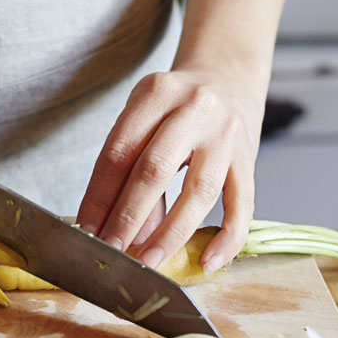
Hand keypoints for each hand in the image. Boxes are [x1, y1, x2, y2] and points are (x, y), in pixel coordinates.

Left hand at [75, 68, 263, 274]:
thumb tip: (122, 230)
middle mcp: (193, 108)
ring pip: (198, 191)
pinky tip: (208, 262)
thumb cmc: (172, 106)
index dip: (99, 196)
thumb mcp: (144, 118)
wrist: (227, 76)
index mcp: (155, 93)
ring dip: (169, 233)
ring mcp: (226, 133)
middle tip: (111, 251)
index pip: (119, 152)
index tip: (86, 231)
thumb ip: (131, 166)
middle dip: (127, 217)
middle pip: (154, 170)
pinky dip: (226, 237)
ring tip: (147, 261)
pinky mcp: (250, 156)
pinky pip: (242, 204)